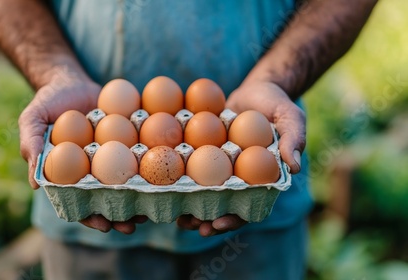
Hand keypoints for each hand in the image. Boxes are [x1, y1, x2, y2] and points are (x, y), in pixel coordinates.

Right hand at [18, 71, 145, 233]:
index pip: (79, 201)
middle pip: (107, 197)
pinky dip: (150, 164)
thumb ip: (31, 145)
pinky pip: (139, 154)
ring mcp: (112, 156)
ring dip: (139, 195)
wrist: (71, 79)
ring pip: (126, 181)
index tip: (104, 225)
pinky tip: (163, 173)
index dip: (90, 216)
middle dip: (120, 214)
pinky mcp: (127, 141)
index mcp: (69, 173)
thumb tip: (36, 183)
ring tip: (153, 205)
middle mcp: (92, 169)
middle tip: (134, 223)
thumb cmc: (48, 101)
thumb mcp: (33, 119)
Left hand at [176, 81, 304, 235]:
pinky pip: (194, 168)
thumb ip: (294, 140)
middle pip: (223, 205)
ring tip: (176, 214)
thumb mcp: (291, 117)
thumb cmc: (278, 104)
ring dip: (191, 205)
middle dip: (207, 219)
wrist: (256, 89)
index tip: (217, 223)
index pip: (249, 205)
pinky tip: (164, 183)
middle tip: (190, 225)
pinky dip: (182, 176)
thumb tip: (295, 167)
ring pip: (206, 192)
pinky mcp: (207, 154)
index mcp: (262, 178)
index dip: (234, 218)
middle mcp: (241, 177)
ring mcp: (223, 167)